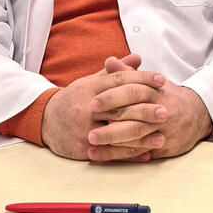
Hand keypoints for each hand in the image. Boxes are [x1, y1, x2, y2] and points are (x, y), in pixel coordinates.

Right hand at [41, 54, 164, 159]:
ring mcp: (83, 128)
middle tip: (166, 111)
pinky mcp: (82, 147)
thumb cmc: (75, 99)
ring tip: (162, 137)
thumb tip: (137, 58)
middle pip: (120, 107)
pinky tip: (146, 154)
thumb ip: (115, 71)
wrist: (46, 120)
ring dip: (141, 137)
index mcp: (90, 88)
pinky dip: (129, 154)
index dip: (141, 78)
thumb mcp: (91, 82)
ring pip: (117, 133)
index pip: (118, 80)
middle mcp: (86, 107)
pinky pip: (109, 152)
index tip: (161, 79)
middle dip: (145, 110)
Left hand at [87, 61, 212, 160]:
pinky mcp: (164, 147)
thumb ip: (128, 73)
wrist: (197, 114)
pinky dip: (120, 154)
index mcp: (155, 91)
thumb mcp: (150, 82)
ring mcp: (163, 130)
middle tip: (88, 127)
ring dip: (112, 141)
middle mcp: (160, 110)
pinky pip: (140, 152)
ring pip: (136, 136)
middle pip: (134, 115)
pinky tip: (102, 155)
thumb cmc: (166, 96)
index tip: (93, 102)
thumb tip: (109, 61)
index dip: (112, 97)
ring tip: (90, 142)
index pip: (133, 91)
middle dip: (110, 120)